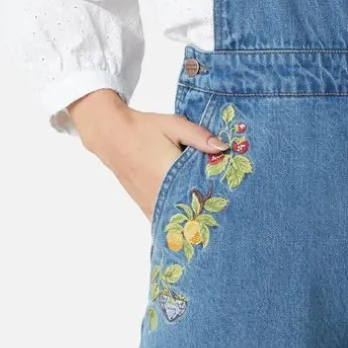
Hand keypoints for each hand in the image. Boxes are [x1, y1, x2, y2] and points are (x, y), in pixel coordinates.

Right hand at [66, 91, 227, 220]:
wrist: (112, 135)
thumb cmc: (145, 128)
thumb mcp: (174, 125)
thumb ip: (200, 137)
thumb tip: (224, 147)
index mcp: (169, 174)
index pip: (202, 195)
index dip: (219, 201)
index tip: (235, 205)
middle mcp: (160, 194)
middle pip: (192, 213)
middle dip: (210, 215)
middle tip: (229, 215)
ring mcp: (151, 203)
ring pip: (177, 221)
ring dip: (194, 221)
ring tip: (214, 220)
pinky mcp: (145, 207)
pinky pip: (165, 221)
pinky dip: (178, 223)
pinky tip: (192, 222)